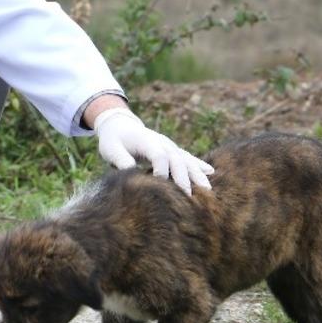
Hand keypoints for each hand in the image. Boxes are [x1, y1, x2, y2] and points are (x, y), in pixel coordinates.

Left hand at [94, 107, 213, 194]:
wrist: (119, 125)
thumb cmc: (113, 140)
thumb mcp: (110, 149)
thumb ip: (121, 161)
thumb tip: (131, 176)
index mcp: (146, 141)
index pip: (159, 156)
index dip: (162, 171)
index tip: (159, 186)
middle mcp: (162, 142)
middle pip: (177, 159)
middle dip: (184, 178)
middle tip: (189, 197)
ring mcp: (169, 145)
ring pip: (186, 159)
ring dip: (197, 174)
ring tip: (207, 191)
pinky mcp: (172, 150)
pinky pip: (188, 157)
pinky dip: (199, 165)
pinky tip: (211, 172)